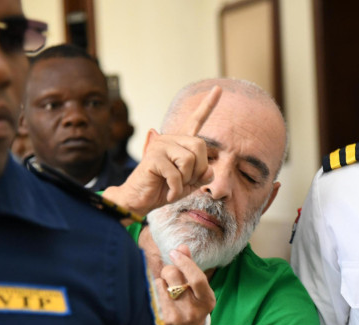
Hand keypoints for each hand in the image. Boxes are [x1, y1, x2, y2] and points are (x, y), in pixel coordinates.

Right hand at [102, 86, 221, 215]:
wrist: (139, 201)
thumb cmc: (164, 190)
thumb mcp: (190, 183)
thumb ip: (202, 174)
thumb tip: (209, 169)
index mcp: (179, 142)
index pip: (196, 120)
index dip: (208, 105)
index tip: (218, 89)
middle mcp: (169, 138)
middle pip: (200, 145)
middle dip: (198, 169)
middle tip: (185, 181)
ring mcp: (159, 145)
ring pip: (189, 160)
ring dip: (186, 179)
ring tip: (173, 186)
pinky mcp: (153, 157)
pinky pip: (176, 174)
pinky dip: (176, 189)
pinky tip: (168, 194)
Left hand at [154, 245, 215, 324]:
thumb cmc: (189, 305)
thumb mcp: (196, 289)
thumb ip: (190, 267)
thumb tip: (181, 247)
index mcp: (207, 301)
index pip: (197, 278)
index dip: (184, 262)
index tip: (174, 252)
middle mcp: (194, 311)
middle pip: (174, 275)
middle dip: (169, 270)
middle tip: (169, 277)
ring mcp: (178, 319)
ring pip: (160, 284)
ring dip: (160, 283)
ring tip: (166, 293)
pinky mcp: (162, 322)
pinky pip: (151, 295)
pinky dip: (152, 293)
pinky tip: (157, 301)